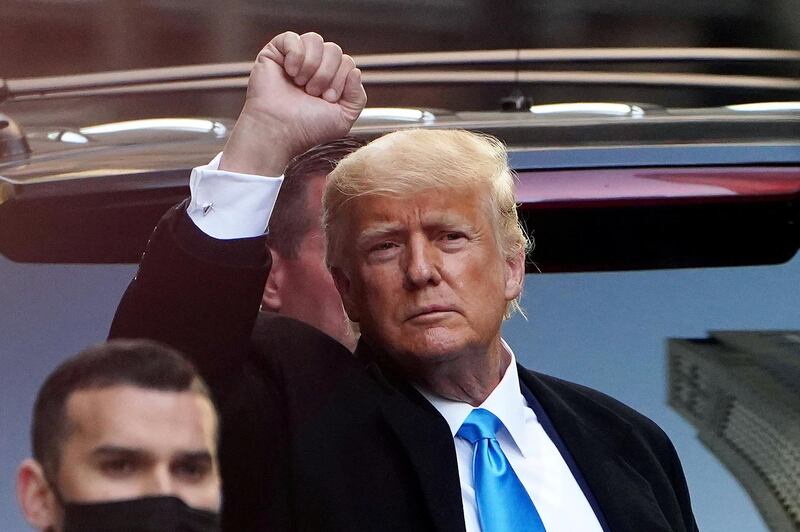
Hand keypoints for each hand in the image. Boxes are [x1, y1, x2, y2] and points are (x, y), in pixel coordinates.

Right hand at [220, 32, 366, 174]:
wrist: (279, 130)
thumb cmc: (307, 128)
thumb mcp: (343, 118)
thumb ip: (357, 97)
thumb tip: (355, 72)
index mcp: (330, 80)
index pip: (347, 63)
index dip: (340, 80)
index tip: (327, 99)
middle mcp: (313, 67)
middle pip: (334, 50)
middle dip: (326, 74)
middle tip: (312, 93)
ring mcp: (295, 58)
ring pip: (315, 40)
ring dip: (311, 66)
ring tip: (301, 84)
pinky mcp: (275, 52)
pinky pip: (292, 37)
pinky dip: (295, 55)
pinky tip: (289, 72)